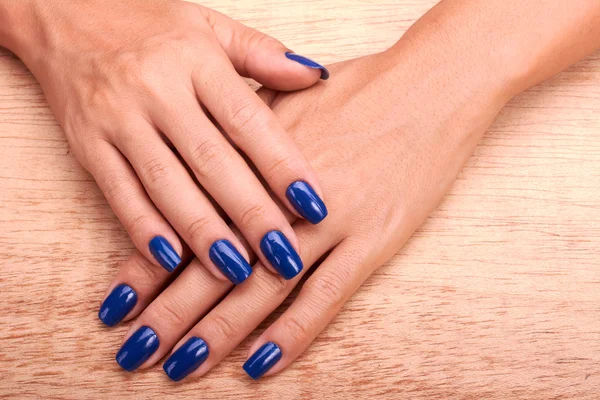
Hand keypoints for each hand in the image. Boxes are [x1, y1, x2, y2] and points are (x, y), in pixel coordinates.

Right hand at [7, 0, 329, 285]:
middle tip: (284, 256)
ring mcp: (118, 120)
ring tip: (237, 271)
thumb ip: (263, 53)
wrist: (63, 12)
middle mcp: (157, 90)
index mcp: (197, 59)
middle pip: (211, 161)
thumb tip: (315, 75)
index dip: (282, 165)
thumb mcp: (209, 25)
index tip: (314, 204)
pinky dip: (143, 228)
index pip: (247, 119)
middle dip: (251, 213)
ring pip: (167, 184)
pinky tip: (170, 260)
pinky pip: (118, 192)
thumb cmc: (148, 23)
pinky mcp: (87, 145)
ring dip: (203, 232)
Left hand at [99, 39, 511, 374]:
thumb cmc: (358, 89)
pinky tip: (260, 367)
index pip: (189, 221)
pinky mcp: (372, 240)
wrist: (430, 85)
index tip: (117, 299)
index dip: (149, 263)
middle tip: (133, 351)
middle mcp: (282, 197)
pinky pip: (326, 299)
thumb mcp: (286, 96)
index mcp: (253, 159)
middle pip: (216, 264)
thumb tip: (204, 150)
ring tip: (179, 366)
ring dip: (216, 333)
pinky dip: (292, 335)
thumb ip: (241, 130)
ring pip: (262, 290)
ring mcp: (329, 222)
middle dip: (169, 312)